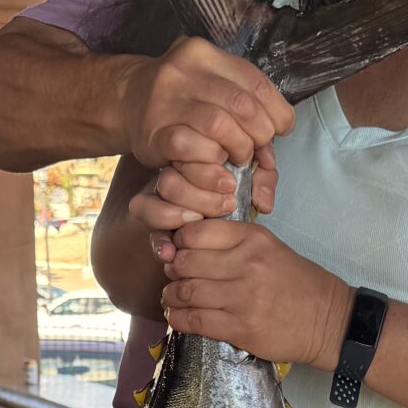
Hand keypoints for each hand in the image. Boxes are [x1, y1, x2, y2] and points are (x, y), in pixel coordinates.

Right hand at [115, 37, 293, 174]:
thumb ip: (243, 103)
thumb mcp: (210, 85)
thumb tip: (277, 136)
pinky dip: (213, 160)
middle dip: (260, 133)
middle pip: (242, 105)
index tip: (280, 128)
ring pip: (221, 125)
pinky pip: (193, 148)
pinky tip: (216, 164)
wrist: (126, 102)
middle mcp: (183, 70)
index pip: (256, 82)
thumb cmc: (179, 98)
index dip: (277, 111)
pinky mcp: (154, 131)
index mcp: (204, 53)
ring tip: (239, 157)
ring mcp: (166, 100)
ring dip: (240, 148)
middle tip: (257, 147)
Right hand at [127, 151, 276, 258]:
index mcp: (192, 157)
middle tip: (226, 205)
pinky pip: (144, 232)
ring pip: (148, 204)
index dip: (207, 172)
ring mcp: (156, 199)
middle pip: (168, 181)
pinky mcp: (152, 224)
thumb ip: (263, 177)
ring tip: (198, 222)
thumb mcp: (254, 176)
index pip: (186, 153)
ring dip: (174, 216)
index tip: (231, 185)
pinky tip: (170, 253)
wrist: (221, 213)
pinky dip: (158, 243)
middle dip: (197, 197)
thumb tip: (263, 202)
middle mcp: (169, 175)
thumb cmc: (238, 186)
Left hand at [159, 216, 350, 371]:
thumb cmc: (298, 284)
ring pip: (187, 292)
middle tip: (173, 277)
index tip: (178, 252)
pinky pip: (195, 321)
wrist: (329, 321)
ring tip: (172, 299)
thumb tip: (187, 249)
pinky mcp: (241, 328)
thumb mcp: (270, 248)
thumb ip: (233, 244)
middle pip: (186, 262)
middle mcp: (247, 264)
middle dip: (172, 270)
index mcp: (253, 239)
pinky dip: (179, 320)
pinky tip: (178, 318)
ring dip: (171, 297)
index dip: (179, 242)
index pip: (196, 232)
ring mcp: (244, 297)